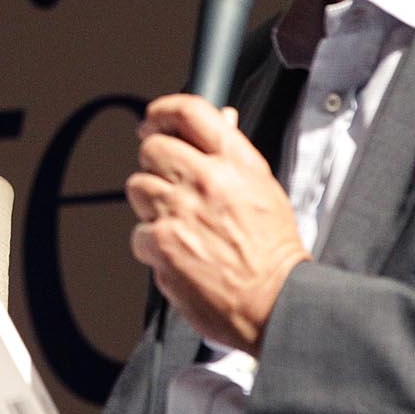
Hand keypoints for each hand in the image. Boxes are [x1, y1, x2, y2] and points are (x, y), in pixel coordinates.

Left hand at [125, 94, 308, 353]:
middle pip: (152, 148)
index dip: (162, 111)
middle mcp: (207, 180)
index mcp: (236, 162)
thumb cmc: (273, 251)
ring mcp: (180, 211)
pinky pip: (138, 232)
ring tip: (180, 225)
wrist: (277, 302)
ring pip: (137, 187)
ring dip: (152, 205)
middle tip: (169, 185)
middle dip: (155, 165)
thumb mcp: (264, 188)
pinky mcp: (162, 244)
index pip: (189, 111)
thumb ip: (234, 153)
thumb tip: (221, 118)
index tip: (153, 121)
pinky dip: (153, 246)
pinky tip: (179, 254)